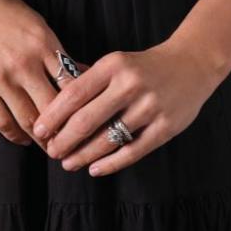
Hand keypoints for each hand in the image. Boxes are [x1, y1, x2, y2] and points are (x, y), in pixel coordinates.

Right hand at [0, 0, 71, 146]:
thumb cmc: (3, 10)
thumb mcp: (37, 24)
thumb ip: (57, 52)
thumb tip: (82, 75)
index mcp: (43, 43)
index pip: (72, 84)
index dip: (83, 107)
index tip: (88, 120)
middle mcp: (24, 62)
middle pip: (53, 107)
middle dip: (66, 130)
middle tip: (73, 143)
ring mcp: (0, 77)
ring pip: (29, 119)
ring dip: (43, 138)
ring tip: (51, 147)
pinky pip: (2, 121)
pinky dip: (16, 135)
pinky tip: (25, 139)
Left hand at [29, 39, 219, 176]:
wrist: (192, 64)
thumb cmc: (145, 66)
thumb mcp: (116, 61)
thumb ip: (87, 77)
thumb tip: (51, 97)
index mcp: (113, 65)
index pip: (74, 94)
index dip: (53, 116)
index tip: (38, 130)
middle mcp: (130, 84)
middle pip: (86, 120)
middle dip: (64, 140)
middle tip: (51, 152)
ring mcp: (150, 107)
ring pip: (107, 139)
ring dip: (83, 155)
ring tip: (69, 163)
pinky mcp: (166, 127)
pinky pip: (132, 151)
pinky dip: (110, 163)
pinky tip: (95, 168)